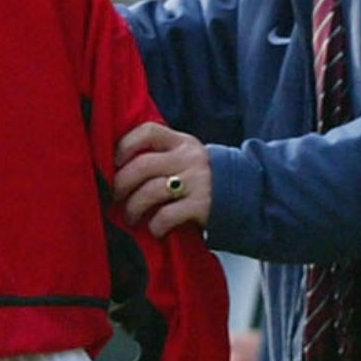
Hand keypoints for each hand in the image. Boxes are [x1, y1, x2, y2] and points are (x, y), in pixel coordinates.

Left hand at [116, 122, 211, 237]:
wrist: (245, 194)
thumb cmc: (201, 178)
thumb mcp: (186, 156)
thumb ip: (161, 154)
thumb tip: (117, 166)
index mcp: (182, 142)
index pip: (148, 131)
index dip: (125, 145)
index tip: (115, 162)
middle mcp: (189, 158)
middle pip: (143, 165)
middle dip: (121, 183)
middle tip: (115, 196)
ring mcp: (197, 181)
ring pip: (151, 191)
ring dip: (133, 207)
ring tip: (130, 217)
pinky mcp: (202, 205)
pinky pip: (167, 215)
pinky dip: (155, 225)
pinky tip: (155, 229)